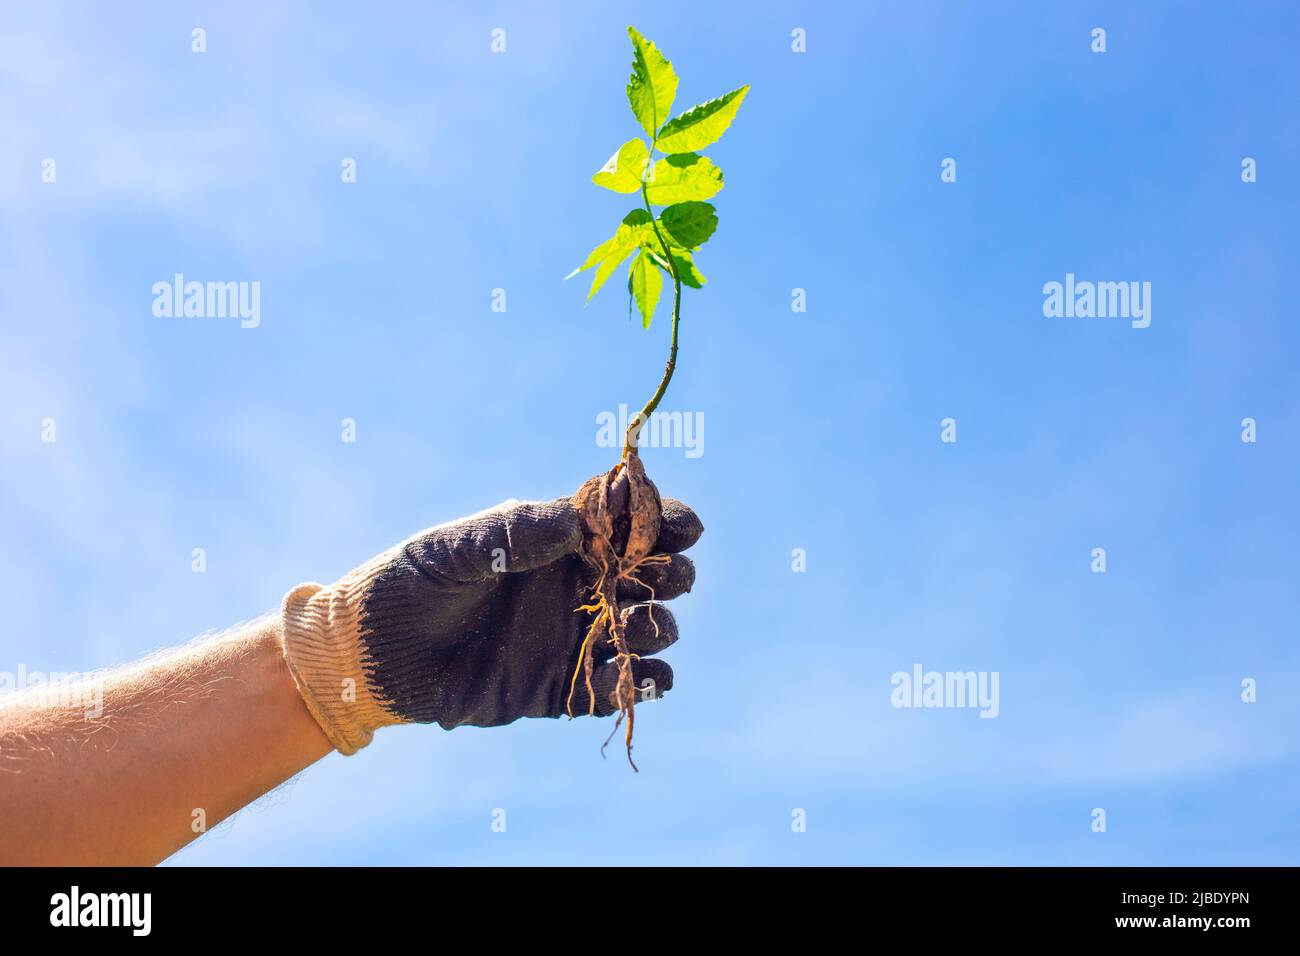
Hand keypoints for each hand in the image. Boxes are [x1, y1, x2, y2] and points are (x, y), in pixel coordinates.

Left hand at [280, 495, 702, 752]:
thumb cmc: (409, 583)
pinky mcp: (563, 691)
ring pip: (651, 629)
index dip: (666, 521)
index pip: (631, 524)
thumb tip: (585, 522)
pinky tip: (639, 676)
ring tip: (634, 623)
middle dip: (670, 573)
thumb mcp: (458, 547)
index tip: (682, 527)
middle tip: (647, 576)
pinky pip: (622, 689)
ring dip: (659, 624)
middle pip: (656, 575)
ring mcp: (575, 638)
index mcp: (559, 541)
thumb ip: (519, 532)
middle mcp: (577, 587)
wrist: (370, 656)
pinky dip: (644, 684)